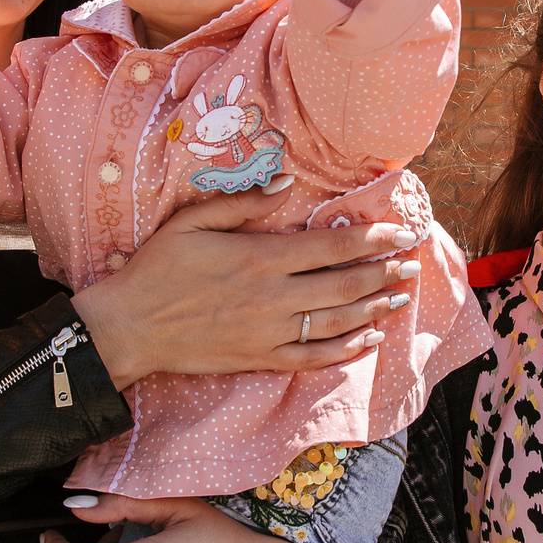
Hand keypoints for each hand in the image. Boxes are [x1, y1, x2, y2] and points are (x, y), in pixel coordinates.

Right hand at [69, 185, 426, 388]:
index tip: (398, 231)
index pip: (329, 248)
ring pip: (336, 321)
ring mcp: (269, 333)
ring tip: (400, 295)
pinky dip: (345, 350)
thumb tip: (286, 183)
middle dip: (383, 272)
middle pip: (343, 285)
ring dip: (374, 308)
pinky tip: (368, 341)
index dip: (370, 239)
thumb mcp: (192, 222)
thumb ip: (243, 203)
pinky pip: (313, 358)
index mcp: (258, 258)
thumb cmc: (156, 270)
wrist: (130, 328)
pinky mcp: (260, 359)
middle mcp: (272, 297)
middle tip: (412, 262)